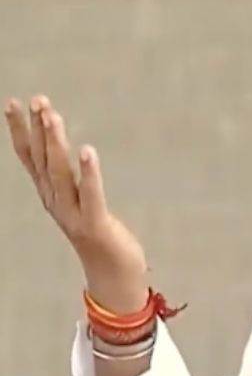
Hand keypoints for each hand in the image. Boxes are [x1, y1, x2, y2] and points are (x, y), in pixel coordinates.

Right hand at [5, 95, 148, 312]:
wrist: (113, 275)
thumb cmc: (100, 235)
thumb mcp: (79, 202)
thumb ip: (71, 180)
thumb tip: (65, 150)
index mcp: (50, 195)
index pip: (30, 157)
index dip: (20, 131)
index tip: (14, 103)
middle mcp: (55, 202)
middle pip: (43, 161)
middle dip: (38, 129)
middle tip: (37, 100)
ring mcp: (73, 214)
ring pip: (60, 174)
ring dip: (56, 144)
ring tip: (53, 116)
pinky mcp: (95, 224)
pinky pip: (91, 195)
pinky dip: (89, 173)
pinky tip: (88, 151)